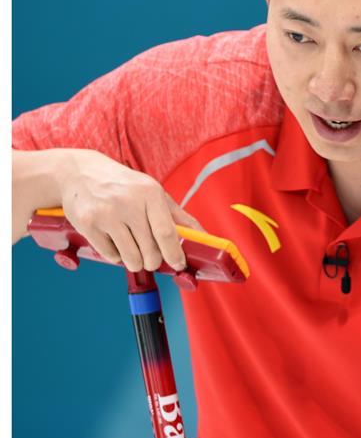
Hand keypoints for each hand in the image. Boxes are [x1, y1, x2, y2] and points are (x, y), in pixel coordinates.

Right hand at [56, 149, 202, 271]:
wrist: (79, 172)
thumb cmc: (124, 185)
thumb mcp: (153, 192)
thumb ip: (179, 216)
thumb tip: (203, 237)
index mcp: (150, 193)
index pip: (167, 233)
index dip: (175, 254)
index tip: (179, 265)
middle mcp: (128, 203)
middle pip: (150, 251)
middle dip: (154, 261)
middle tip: (152, 257)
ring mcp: (107, 214)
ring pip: (131, 259)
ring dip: (135, 261)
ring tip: (133, 249)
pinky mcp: (88, 224)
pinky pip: (111, 256)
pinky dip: (116, 256)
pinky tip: (114, 240)